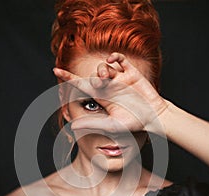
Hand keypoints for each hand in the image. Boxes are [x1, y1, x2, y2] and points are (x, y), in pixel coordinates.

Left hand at [53, 52, 168, 133]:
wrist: (153, 117)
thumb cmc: (133, 123)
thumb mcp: (111, 125)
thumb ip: (92, 123)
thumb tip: (72, 126)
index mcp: (101, 97)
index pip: (80, 85)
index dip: (68, 78)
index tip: (55, 70)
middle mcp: (108, 86)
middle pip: (92, 74)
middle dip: (92, 75)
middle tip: (100, 83)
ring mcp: (120, 79)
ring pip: (104, 66)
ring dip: (102, 68)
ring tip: (107, 77)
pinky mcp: (131, 72)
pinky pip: (120, 59)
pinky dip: (114, 56)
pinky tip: (112, 59)